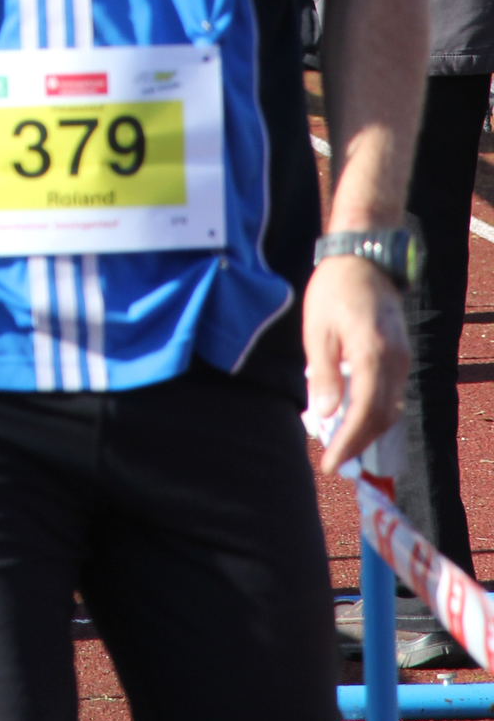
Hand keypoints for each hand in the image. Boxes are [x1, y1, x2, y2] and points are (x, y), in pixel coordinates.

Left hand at [304, 254, 409, 472]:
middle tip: (333, 461)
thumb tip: (326, 414)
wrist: (363, 258)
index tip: (331, 463)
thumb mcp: (317, 330)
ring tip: (340, 444)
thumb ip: (325, 374)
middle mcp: (395, 360)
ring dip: (367, 430)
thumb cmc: (334, 289)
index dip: (348, 442)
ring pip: (390, 408)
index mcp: (372, 353)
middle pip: (382, 417)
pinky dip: (375, 411)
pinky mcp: (401, 354)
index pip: (365, 412)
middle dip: (358, 443)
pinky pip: (392, 393)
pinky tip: (353, 417)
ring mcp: (402, 358)